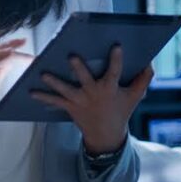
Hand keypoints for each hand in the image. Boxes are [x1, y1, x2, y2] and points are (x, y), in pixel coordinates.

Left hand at [31, 45, 153, 154]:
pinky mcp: (70, 107)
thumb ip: (143, 80)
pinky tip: (30, 91)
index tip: (116, 45)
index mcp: (109, 89)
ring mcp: (80, 101)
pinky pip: (55, 101)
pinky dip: (43, 96)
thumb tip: (149, 63)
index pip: (115, 71)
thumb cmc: (120, 110)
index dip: (116, 59)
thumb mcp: (134, 96)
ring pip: (65, 90)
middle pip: (85, 79)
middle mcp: (93, 94)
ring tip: (43, 74)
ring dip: (53, 82)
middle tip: (71, 57)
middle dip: (78, 68)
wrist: (106, 135)